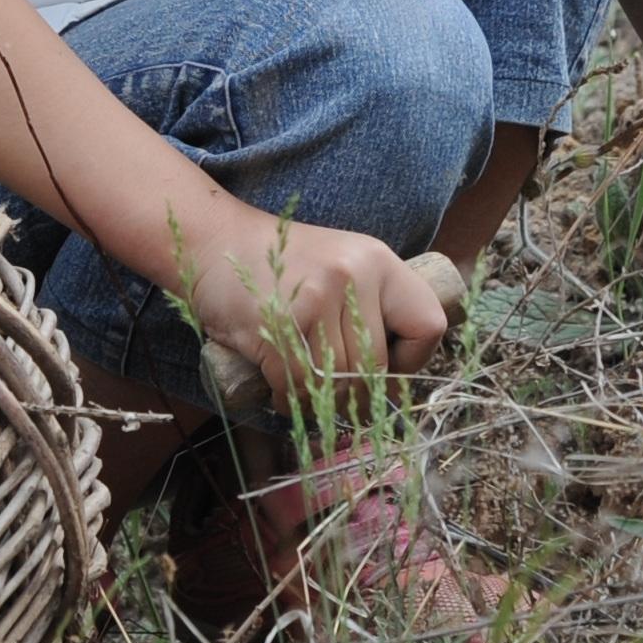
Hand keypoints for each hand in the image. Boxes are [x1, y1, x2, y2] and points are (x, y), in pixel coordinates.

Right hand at [184, 214, 452, 405]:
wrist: (214, 240)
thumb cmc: (282, 266)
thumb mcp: (343, 266)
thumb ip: (373, 308)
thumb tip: (395, 384)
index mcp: (379, 261)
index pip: (427, 326)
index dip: (411, 362)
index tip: (386, 371)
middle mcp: (354, 274)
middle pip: (376, 367)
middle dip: (356, 395)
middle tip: (336, 396)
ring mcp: (315, 297)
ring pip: (338, 382)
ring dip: (320, 402)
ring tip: (303, 390)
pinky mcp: (278, 322)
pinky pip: (298, 385)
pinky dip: (289, 400)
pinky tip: (280, 389)